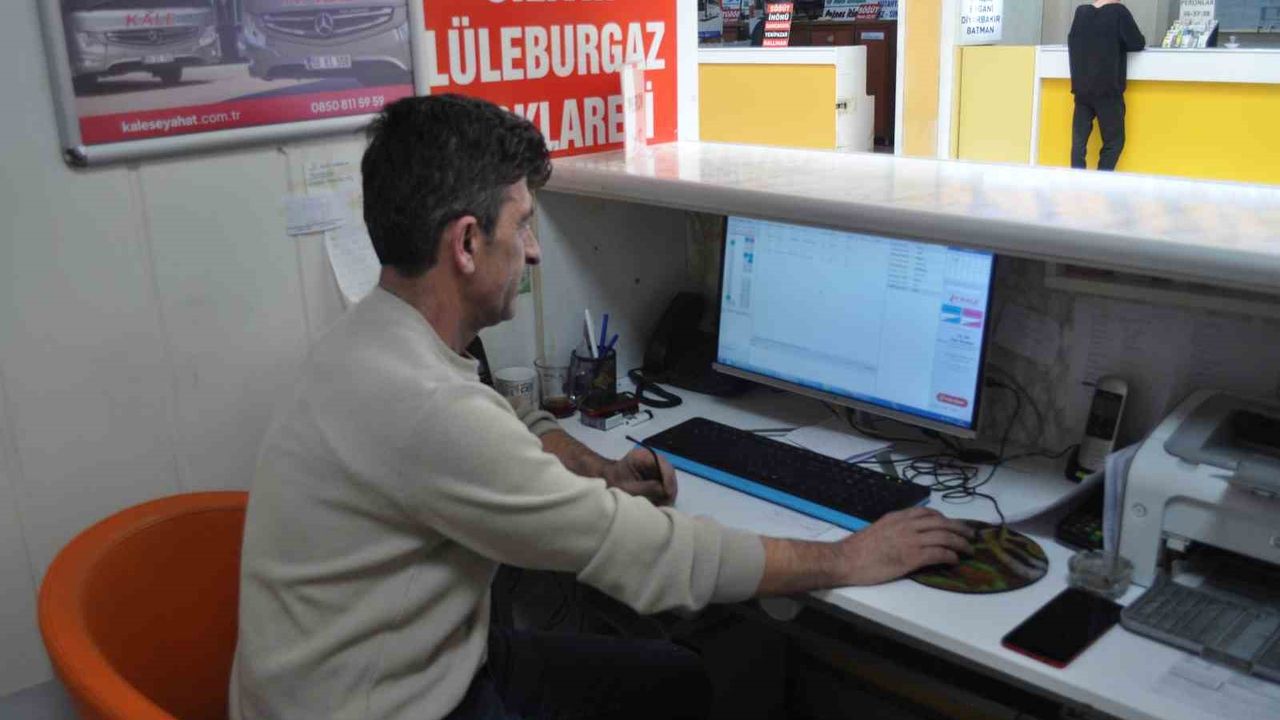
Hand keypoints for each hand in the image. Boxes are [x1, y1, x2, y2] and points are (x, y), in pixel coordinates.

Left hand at [602, 447, 677, 505]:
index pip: (662, 463)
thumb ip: (648, 488)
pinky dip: (663, 493)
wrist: (607, 482)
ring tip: (663, 504)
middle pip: (668, 472)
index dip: (668, 479)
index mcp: (643, 455)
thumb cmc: (613, 483)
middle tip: (667, 502)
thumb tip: (666, 491)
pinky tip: (660, 501)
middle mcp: (652, 458)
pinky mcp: (656, 474)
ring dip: (667, 492)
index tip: (668, 494)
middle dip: (669, 487)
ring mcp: (655, 466)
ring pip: (668, 479)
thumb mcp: (629, 488)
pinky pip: (665, 483)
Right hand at [834, 508, 973, 585]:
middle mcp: (907, 525)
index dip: (943, 518)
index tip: (951, 524)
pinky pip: (939, 553)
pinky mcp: (912, 556)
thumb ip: (894, 528)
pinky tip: (955, 560)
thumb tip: (906, 535)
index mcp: (897, 517)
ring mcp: (911, 540)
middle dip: (959, 528)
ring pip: (944, 536)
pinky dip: (950, 555)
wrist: (846, 559)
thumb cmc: (858, 549)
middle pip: (941, 522)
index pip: (927, 512)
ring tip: (969, 549)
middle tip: (970, 535)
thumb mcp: (878, 529)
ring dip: (960, 543)